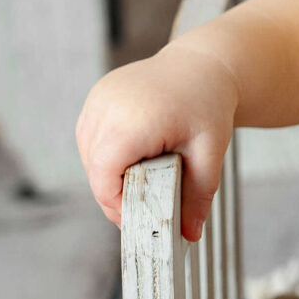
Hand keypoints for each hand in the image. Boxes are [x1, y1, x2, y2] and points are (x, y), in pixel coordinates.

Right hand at [75, 41, 238, 242]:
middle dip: (115, 193)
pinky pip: (89, 136)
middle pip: (95, 169)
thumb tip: (189, 235)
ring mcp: (98, 98)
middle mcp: (108, 107)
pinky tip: (131, 155)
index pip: (105, 176)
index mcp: (133, 121)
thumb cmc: (208, 104)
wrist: (204, 63)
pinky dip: (104, 152)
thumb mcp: (210, 152)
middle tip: (144, 205)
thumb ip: (198, 195)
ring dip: (108, 173)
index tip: (138, 218)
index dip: (116, 204)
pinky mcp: (97, 95)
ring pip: (88, 154)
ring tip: (141, 177)